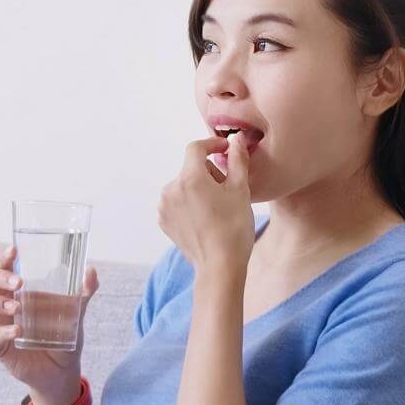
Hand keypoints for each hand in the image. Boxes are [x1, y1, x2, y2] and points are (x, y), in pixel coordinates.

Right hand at [0, 243, 98, 404]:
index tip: (14, 251)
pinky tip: (17, 331)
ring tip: (16, 307)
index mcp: (16, 290)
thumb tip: (91, 271)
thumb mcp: (76, 315)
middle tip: (18, 282)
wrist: (61, 373)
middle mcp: (1, 303)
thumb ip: (83, 294)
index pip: (2, 267)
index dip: (4, 258)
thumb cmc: (62, 338)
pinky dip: (3, 331)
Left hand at [158, 131, 255, 272]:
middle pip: (191, 168)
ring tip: (216, 207)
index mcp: (189, 178)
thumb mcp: (240, 189)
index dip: (212, 144)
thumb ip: (236, 159)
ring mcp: (164, 206)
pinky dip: (190, 203)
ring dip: (199, 188)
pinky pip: (177, 202)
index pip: (196, 148)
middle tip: (227, 190)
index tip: (225, 149)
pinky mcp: (163, 220)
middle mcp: (170, 189)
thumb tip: (236, 139)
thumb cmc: (233, 227)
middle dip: (209, 173)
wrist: (219, 265)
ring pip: (184, 185)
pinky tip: (205, 218)